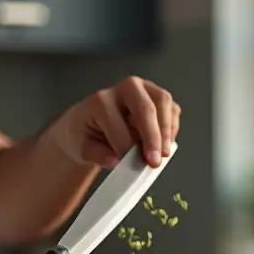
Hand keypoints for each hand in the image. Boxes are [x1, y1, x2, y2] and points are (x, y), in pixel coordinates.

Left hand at [53, 76, 179, 170]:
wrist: (89, 124)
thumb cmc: (85, 134)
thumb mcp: (81, 148)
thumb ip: (98, 154)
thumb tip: (116, 161)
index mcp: (101, 100)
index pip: (117, 124)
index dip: (125, 147)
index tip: (130, 166)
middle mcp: (124, 88)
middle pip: (145, 108)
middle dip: (153, 137)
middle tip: (154, 161)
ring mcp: (144, 88)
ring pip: (163, 103)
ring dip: (166, 131)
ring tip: (163, 155)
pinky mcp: (158, 96)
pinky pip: (172, 109)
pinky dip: (172, 129)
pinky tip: (165, 145)